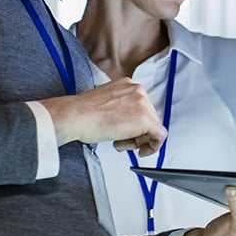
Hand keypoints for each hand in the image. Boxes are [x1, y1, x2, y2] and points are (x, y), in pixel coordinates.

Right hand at [38, 77, 166, 155]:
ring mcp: (143, 103)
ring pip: (153, 127)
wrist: (76, 116)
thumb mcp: (106, 103)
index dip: (135, 124)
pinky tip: (141, 151)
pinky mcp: (146, 119)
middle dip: (137, 133)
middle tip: (122, 140)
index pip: (141, 107)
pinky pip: (159, 136)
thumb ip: (120, 108)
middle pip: (149, 117)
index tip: (129, 132)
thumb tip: (127, 121)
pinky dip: (152, 147)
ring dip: (138, 140)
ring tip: (120, 142)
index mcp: (127, 84)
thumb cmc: (83, 113)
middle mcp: (138, 90)